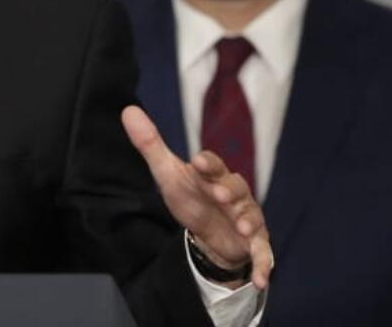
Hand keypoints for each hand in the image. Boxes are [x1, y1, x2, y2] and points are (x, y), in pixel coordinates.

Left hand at [121, 106, 272, 289]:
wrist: (209, 232)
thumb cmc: (191, 196)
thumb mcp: (168, 174)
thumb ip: (150, 145)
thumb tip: (128, 111)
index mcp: (213, 175)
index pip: (213, 165)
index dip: (207, 163)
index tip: (198, 161)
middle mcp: (235, 194)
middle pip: (236, 188)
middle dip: (229, 191)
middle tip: (219, 194)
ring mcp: (247, 218)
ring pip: (252, 217)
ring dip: (249, 221)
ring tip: (243, 227)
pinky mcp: (254, 244)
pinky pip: (262, 254)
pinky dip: (263, 265)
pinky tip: (260, 280)